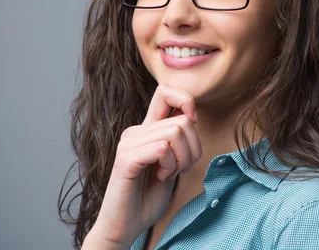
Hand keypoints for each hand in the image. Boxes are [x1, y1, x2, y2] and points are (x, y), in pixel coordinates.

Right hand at [84, 85, 201, 248]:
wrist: (125, 226)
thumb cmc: (148, 196)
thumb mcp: (172, 163)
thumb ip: (178, 140)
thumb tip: (192, 118)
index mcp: (147, 129)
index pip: (165, 92)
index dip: (186, 100)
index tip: (193, 123)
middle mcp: (136, 131)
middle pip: (182, 121)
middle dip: (192, 149)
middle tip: (179, 168)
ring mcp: (129, 143)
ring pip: (175, 132)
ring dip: (182, 160)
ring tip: (168, 173)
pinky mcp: (126, 159)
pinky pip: (162, 148)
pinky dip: (170, 166)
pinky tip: (161, 177)